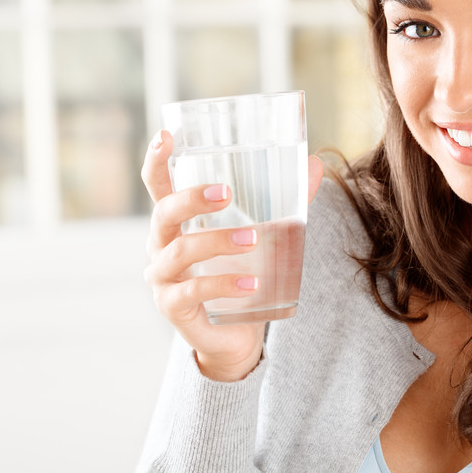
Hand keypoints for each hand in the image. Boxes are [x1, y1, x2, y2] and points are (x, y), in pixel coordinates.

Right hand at [140, 130, 323, 381]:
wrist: (235, 335)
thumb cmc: (241, 272)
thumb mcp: (263, 234)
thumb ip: (285, 201)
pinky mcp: (173, 306)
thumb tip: (315, 164)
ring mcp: (162, 277)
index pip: (158, 185)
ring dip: (216, 242)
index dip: (156, 160)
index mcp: (177, 221)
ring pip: (180, 252)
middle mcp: (162, 245)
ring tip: (253, 238)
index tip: (166, 136)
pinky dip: (224, 284)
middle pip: (164, 213)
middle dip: (192, 199)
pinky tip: (252, 282)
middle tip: (226, 193)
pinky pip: (193, 292)